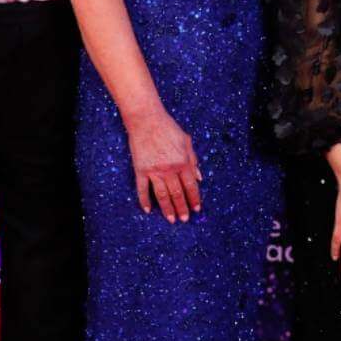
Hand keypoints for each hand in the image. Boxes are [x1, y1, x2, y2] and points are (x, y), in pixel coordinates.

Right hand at [124, 107, 201, 221]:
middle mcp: (170, 168)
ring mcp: (154, 170)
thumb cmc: (168, 128)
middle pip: (177, 193)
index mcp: (183, 162)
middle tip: (185, 219)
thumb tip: (200, 178)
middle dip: (182, 208)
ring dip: (167, 209)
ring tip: (172, 220)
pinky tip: (147, 210)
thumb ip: (193, 160)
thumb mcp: (187, 141)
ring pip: (162, 195)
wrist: (147, 120)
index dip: (195, 199)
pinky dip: (144, 201)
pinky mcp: (140, 169)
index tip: (196, 209)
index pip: (191, 185)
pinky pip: (142, 189)